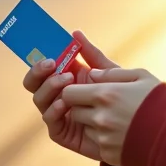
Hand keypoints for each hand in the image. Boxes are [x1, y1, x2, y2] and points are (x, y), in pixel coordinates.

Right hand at [21, 30, 117, 159]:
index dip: (39, 58)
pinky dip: (54, 109)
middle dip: (37, 71)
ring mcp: (57, 113)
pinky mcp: (61, 132)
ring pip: (39, 98)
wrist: (131, 127)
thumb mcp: (108, 72)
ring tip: (67, 79)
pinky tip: (65, 102)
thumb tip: (75, 33)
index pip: (44, 67)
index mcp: (65, 78)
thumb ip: (92, 54)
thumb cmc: (120, 97)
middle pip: (34, 82)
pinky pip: (49, 120)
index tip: (47, 51)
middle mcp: (57, 94)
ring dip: (50, 86)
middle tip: (52, 63)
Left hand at [62, 67, 161, 165]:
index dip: (74, 90)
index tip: (83, 89)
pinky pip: (96, 143)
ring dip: (93, 123)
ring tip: (117, 119)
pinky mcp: (109, 155)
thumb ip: (112, 72)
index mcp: (106, 94)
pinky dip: (105, 138)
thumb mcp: (141, 76)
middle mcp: (100, 118)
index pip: (68, 93)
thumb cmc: (162, 100)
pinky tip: (124, 133)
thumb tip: (92, 73)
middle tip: (100, 104)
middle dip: (82, 106)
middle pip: (74, 111)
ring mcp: (103, 138)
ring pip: (85, 128)